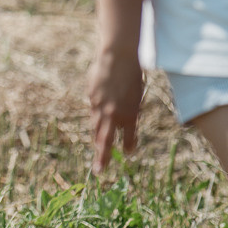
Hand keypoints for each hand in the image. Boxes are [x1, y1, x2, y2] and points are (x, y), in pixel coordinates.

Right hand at [87, 47, 144, 172]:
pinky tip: (98, 112)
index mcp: (129, 116)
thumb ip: (130, 111)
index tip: (130, 153)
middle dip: (102, 157)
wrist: (117, 56)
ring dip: (97, 137)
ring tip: (97, 148)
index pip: (129, 139)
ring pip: (96, 126)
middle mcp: (113, 115)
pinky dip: (96, 113)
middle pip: (105, 140)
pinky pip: (93, 109)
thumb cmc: (133, 74)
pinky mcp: (90, 96)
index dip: (129, 146)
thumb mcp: (137, 96)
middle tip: (98, 171)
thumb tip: (122, 122)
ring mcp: (99, 106)